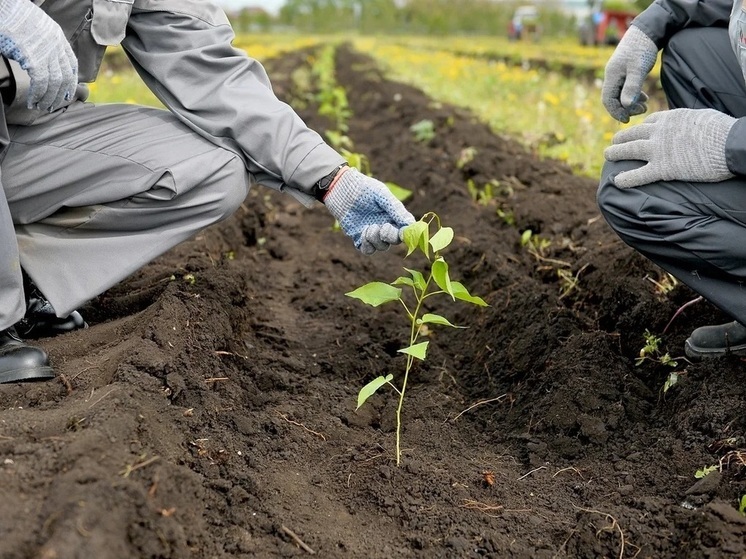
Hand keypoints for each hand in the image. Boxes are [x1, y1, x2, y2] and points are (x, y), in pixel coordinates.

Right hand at [0, 0, 77, 110]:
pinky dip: (38, 95)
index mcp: (58, 37)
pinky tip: (33, 101)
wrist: (6, 10)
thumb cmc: (15, 18)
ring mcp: (47, 53)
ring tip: (42, 106)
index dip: (71, 80)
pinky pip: (41, 83)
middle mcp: (56, 46)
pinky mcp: (35, 59)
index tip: (68, 93)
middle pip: (65, 77)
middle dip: (61, 94)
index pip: (71, 63)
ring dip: (48, 98)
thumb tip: (43, 61)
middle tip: (53, 105)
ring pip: (55, 83)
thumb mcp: (37, 29)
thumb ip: (45, 44)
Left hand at [324, 167, 414, 254]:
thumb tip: (411, 223)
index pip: (404, 230)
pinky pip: (367, 249)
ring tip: (369, 227)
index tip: (403, 232)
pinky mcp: (358, 237)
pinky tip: (363, 232)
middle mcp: (384, 225)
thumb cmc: (363, 187)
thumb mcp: (381, 195)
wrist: (340, 187)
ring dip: (377, 240)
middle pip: (394, 241)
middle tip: (383, 227)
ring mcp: (371, 233)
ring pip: (381, 247)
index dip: (406, 234)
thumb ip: (396, 209)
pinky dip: (367, 244)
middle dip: (390, 237)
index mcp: (392, 215)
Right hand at [601, 26, 657, 122]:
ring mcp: (619, 73)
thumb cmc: (642, 48)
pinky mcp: (626, 71)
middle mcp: (612, 75)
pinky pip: (625, 88)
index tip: (627, 119)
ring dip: (631, 102)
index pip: (608, 99)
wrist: (647, 30)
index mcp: (611, 75)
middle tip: (642, 110)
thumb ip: (632, 87)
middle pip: (613, 98)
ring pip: (620, 94)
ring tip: (645, 105)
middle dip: (626, 108)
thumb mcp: (638, 69)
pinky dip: (633, 95)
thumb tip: (626, 106)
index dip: (616, 111)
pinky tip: (643, 97)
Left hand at [604, 108, 735, 187]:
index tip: (637, 132)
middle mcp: (660, 132)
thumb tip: (692, 123)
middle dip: (621, 138)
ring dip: (615, 153)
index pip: (649, 122)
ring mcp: (658, 150)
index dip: (641, 128)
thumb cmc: (722, 131)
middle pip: (633, 133)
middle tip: (613, 142)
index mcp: (671, 118)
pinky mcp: (662, 168)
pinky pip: (638, 174)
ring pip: (629, 150)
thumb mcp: (702, 117)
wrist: (729, 144)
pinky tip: (616, 182)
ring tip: (607, 155)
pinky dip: (625, 178)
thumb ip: (689, 121)